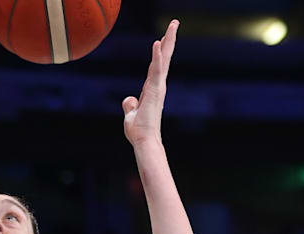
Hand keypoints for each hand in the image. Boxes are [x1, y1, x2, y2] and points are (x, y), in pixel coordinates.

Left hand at [123, 19, 178, 147]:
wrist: (143, 141)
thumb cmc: (138, 131)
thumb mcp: (131, 114)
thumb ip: (130, 105)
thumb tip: (129, 99)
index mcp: (151, 89)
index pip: (156, 65)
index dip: (159, 51)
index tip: (163, 38)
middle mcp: (158, 85)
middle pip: (164, 57)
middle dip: (170, 39)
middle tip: (175, 22)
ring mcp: (158, 87)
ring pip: (164, 59)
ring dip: (168, 41)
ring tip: (173, 25)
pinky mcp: (155, 90)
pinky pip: (156, 70)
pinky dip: (157, 56)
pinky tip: (158, 43)